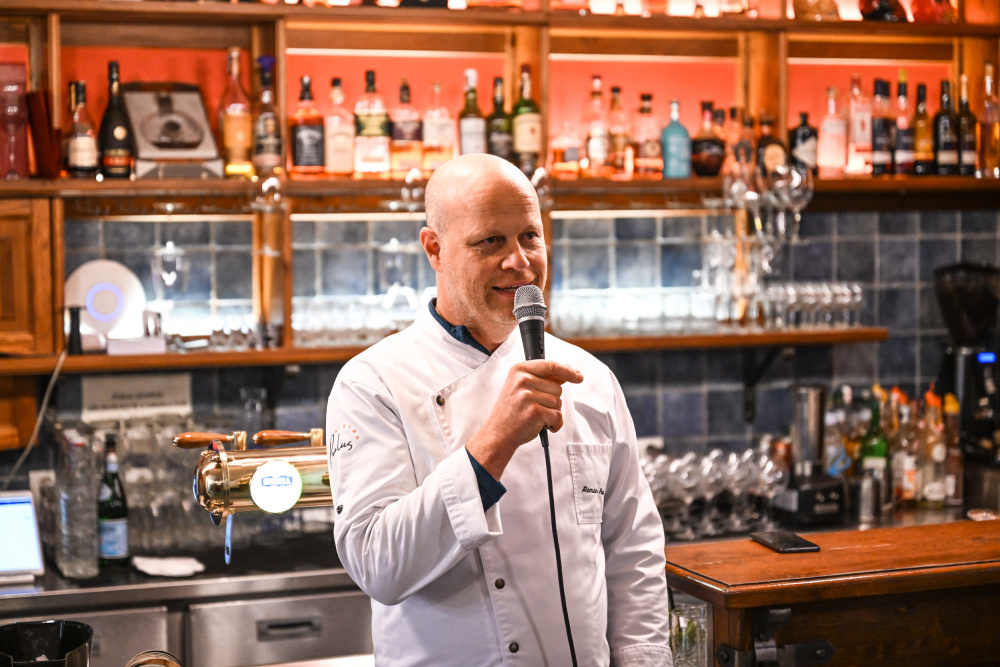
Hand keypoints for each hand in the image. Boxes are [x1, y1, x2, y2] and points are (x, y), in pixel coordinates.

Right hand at [466, 360, 582, 479]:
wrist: (498, 433)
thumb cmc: (512, 410)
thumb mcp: (521, 387)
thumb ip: (543, 377)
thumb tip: (568, 371)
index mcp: (519, 370)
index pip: (551, 365)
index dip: (568, 371)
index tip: (578, 376)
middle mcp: (522, 380)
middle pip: (557, 387)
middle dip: (552, 400)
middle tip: (534, 406)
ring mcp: (527, 396)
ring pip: (558, 402)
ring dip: (552, 413)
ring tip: (535, 416)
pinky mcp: (534, 412)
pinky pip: (557, 416)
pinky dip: (553, 424)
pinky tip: (540, 425)